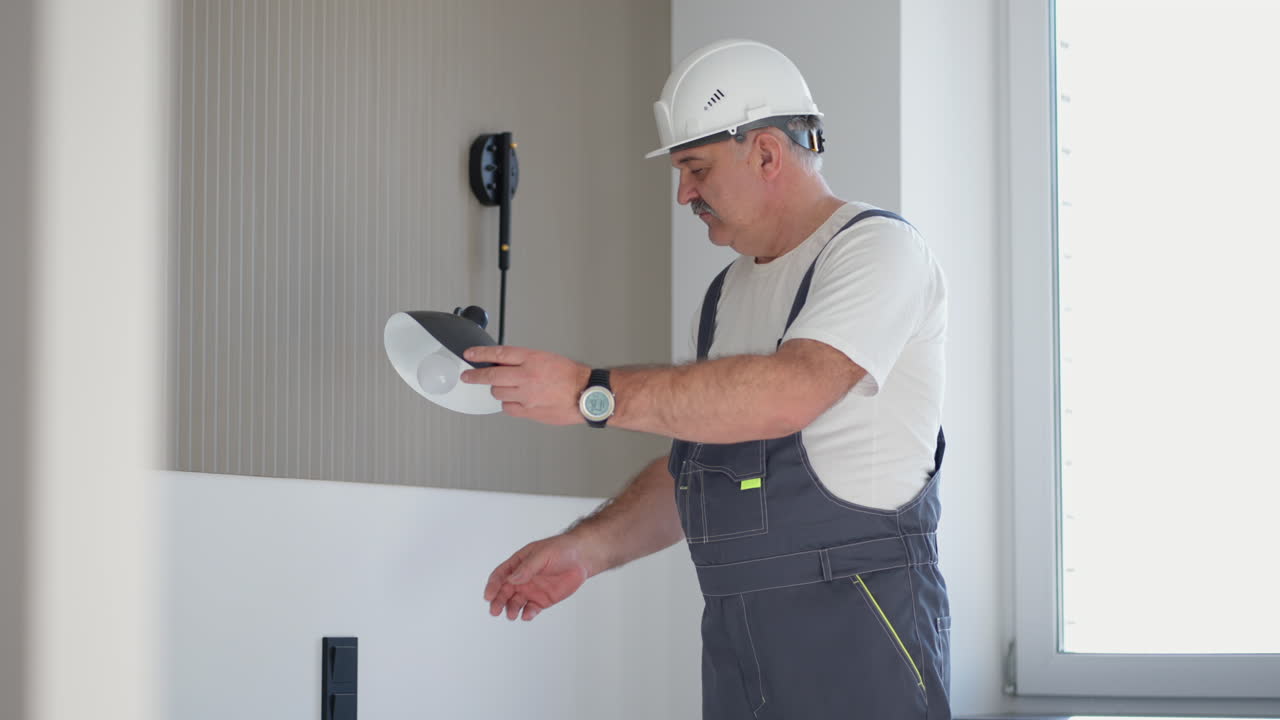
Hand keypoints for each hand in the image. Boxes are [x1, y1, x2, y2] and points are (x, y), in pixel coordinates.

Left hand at [459, 345, 590, 424]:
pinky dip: (508, 404)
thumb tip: (502, 363)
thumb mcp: (546, 358)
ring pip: (498, 393)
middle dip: (475, 376)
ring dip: (499, 389)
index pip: (499, 354)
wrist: (586, 395)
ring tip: (509, 387)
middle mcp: (527, 376)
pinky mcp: (528, 411)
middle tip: (468, 377)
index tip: (470, 354)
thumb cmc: (570, 376)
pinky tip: (516, 400)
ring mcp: (526, 396)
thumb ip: (523, 361)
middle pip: (492, 376)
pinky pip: (508, 408)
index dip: (481, 353)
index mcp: (532, 359)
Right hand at [483, 534, 596, 620]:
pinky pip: (531, 609)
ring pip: (515, 603)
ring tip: (511, 615)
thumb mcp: (543, 555)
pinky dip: (527, 614)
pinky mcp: (542, 601)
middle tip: (494, 611)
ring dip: (511, 609)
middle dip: (498, 601)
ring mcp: (531, 590)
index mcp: (518, 564)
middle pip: (504, 592)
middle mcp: (522, 579)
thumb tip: (512, 580)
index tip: (488, 595)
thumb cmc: (561, 550)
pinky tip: (527, 615)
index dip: (493, 585)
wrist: (582, 558)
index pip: (500, 575)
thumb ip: (528, 568)